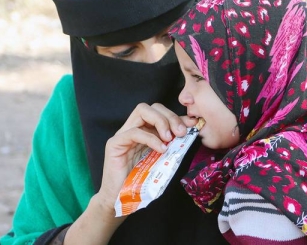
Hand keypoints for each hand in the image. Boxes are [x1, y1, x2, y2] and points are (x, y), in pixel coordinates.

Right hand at [66, 103, 197, 243]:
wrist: (122, 200)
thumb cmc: (141, 182)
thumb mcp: (163, 159)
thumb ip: (172, 144)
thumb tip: (190, 129)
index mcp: (144, 131)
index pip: (159, 112)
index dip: (176, 115)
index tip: (192, 125)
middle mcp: (132, 128)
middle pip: (151, 107)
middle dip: (170, 116)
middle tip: (181, 132)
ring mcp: (122, 134)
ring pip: (142, 111)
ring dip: (161, 122)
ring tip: (170, 139)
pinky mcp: (114, 144)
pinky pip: (134, 132)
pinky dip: (151, 138)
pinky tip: (161, 149)